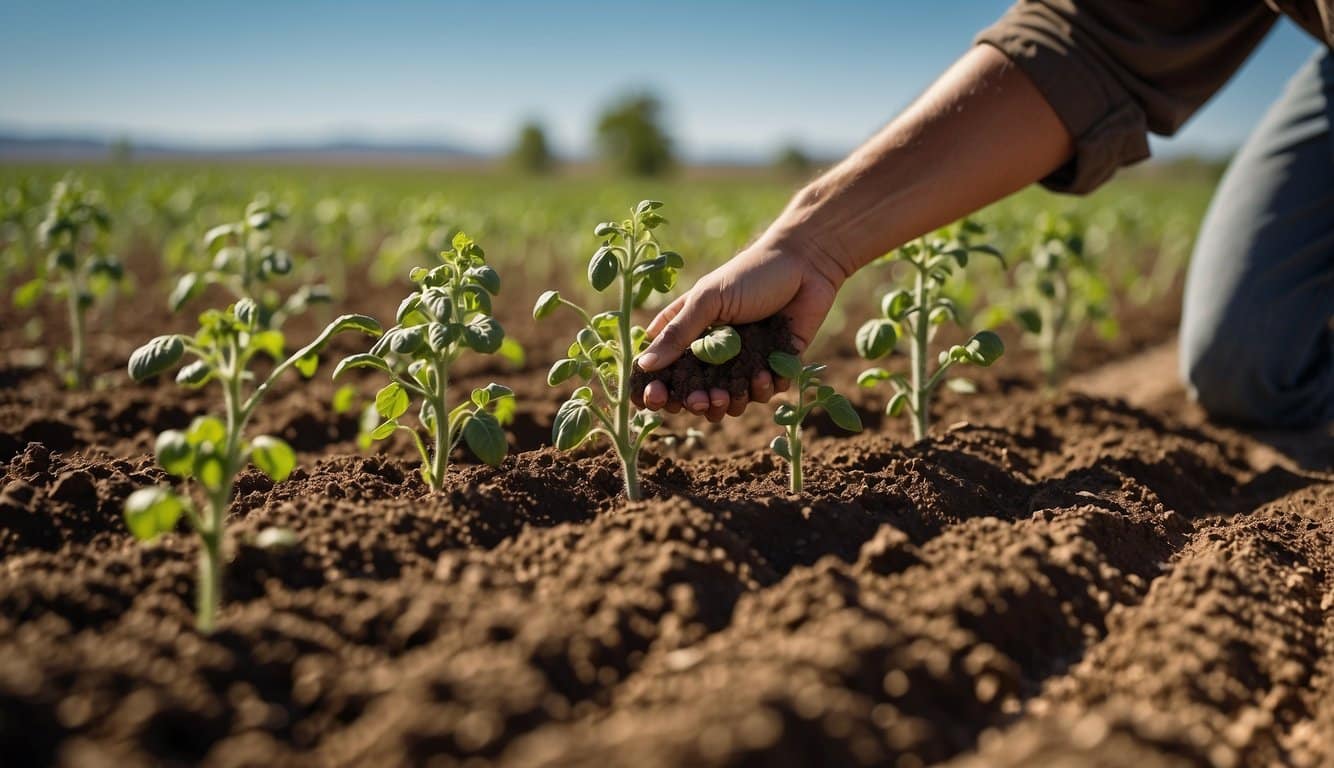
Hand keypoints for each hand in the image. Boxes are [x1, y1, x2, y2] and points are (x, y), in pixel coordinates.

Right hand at [633, 229, 845, 420]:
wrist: (806, 264)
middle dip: (697, 402)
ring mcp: (745, 360)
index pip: (665, 368)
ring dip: (730, 402)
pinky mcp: (775, 364)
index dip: (658, 388)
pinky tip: (765, 374)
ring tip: (732, 394)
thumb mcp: (708, 300)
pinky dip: (764, 389)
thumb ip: (678, 333)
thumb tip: (644, 366)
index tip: (656, 399)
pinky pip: (765, 391)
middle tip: (702, 401)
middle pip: (696, 392)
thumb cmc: (750, 273)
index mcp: (691, 331)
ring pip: (731, 399)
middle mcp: (715, 351)